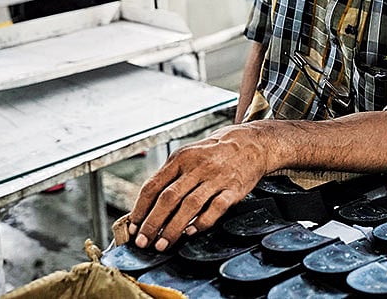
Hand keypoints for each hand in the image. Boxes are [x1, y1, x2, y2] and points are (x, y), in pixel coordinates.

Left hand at [128, 123, 269, 250]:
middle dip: (153, 223)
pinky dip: (202, 222)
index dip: (140, 209)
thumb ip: (170, 177)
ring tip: (163, 244)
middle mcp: (197, 167)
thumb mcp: (188, 155)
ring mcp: (216, 177)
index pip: (153, 186)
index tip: (134, 226)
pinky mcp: (234, 188)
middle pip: (168, 198)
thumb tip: (147, 207)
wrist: (252, 143)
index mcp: (181, 158)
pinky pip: (216, 208)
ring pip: (189, 206)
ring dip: (173, 228)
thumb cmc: (214, 153)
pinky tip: (191, 232)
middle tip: (144, 241)